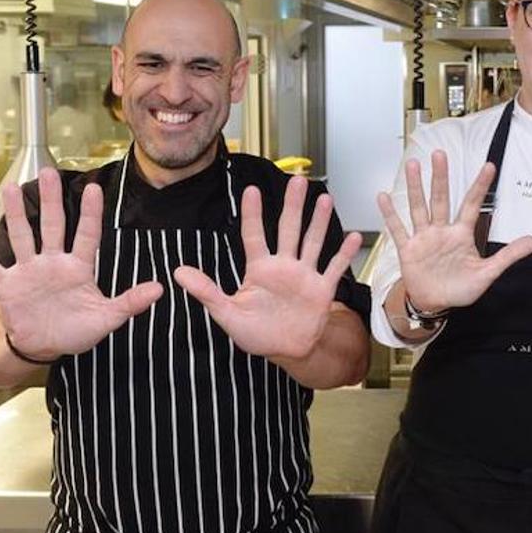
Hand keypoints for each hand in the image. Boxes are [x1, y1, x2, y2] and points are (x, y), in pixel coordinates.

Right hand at [0, 167, 162, 360]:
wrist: (45, 346)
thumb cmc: (78, 331)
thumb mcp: (107, 318)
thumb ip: (130, 303)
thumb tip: (160, 289)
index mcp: (79, 268)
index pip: (88, 235)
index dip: (91, 213)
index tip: (94, 189)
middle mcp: (53, 263)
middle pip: (53, 226)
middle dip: (53, 200)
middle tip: (49, 172)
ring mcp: (29, 271)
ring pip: (22, 236)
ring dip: (17, 214)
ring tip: (11, 188)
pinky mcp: (8, 285)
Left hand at [173, 176, 360, 359]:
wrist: (287, 351)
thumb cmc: (255, 333)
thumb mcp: (226, 314)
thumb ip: (206, 291)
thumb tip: (178, 272)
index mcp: (259, 270)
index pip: (254, 235)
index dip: (253, 214)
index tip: (251, 190)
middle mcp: (284, 267)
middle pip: (289, 230)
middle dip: (293, 205)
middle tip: (298, 180)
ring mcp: (305, 276)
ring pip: (313, 242)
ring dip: (319, 221)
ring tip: (325, 199)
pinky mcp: (322, 289)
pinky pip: (334, 268)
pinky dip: (344, 253)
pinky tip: (353, 236)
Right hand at [376, 149, 531, 311]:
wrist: (435, 304)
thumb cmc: (460, 288)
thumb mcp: (488, 273)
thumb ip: (509, 256)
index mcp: (461, 234)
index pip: (471, 204)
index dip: (480, 186)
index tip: (489, 166)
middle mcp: (441, 231)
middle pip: (440, 198)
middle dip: (440, 177)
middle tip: (439, 154)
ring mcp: (423, 238)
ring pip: (418, 208)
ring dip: (415, 187)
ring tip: (412, 165)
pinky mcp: (408, 249)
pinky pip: (397, 229)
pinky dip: (390, 214)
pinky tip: (383, 197)